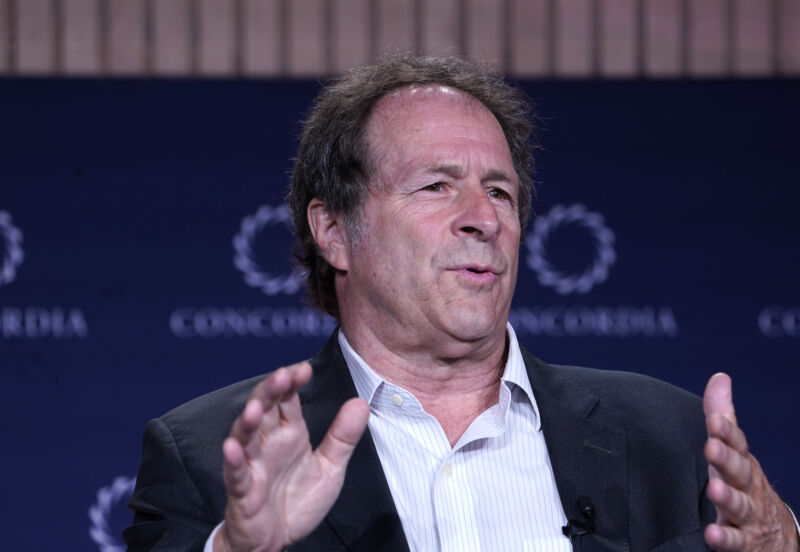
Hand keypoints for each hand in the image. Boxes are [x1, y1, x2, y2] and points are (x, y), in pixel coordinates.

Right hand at [214, 361, 369, 551]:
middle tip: (282, 375)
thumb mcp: (330, 468)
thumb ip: (343, 436)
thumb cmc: (297, 501)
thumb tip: (361, 402)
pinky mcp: (243, 491)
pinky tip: (232, 447)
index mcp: (288, 434)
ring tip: (255, 407)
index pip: (287, 400)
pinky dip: (232, 460)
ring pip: (245, 436)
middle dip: (271, 391)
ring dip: (248, 420)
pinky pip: (236, 473)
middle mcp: (268, 444)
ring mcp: (252, 465)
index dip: (292, 382)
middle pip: (264, 409)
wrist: (277, 541)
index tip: (304, 369)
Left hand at [703, 372, 798, 550]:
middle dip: (726, 458)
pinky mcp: (744, 541)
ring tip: (713, 489)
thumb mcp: (734, 450)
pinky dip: (724, 539)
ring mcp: (748, 514)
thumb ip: (724, 417)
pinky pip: (734, 541)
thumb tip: (720, 377)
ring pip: (739, 505)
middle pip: (738, 471)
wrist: (776, 535)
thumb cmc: (745, 484)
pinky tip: (711, 535)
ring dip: (727, 497)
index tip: (714, 419)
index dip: (726, 432)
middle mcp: (748, 486)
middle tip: (711, 446)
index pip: (737, 444)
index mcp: (744, 463)